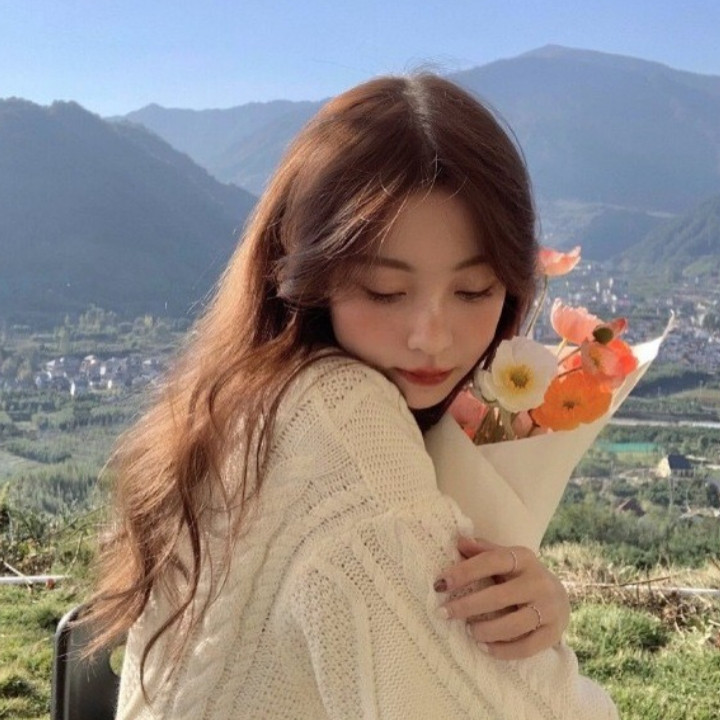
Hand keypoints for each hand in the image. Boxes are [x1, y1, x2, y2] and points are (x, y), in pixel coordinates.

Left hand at [434, 536, 569, 659]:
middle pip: (499, 596)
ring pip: (513, 625)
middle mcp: (539, 581)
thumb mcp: (506, 558)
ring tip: (467, 630)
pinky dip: (502, 650)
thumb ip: (483, 551)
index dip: (464, 572)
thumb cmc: (521, 575)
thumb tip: (459, 541)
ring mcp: (549, 608)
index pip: (491, 562)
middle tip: (443, 613)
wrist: (559, 596)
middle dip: (467, 606)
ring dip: (485, 630)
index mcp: (524, 558)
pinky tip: (483, 647)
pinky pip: (526, 647)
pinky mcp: (553, 633)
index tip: (439, 584)